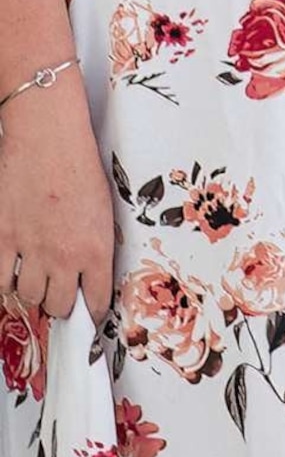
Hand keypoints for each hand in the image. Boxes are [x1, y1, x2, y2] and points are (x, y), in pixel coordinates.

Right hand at [0, 77, 110, 320]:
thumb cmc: (81, 169)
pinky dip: (5, 280)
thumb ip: (94, 247)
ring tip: (35, 276)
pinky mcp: (1, 240)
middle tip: (58, 294)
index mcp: (96, 250)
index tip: (88, 314)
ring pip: (28, 296)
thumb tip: (88, 274)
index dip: (91, 312)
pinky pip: (0, 281)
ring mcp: (29, 251)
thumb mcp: (102, 212)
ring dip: (32, 291)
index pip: (96, 301)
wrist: (49, 142)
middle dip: (60, 304)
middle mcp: (64, 258)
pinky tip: (12, 270)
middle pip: (58, 306)